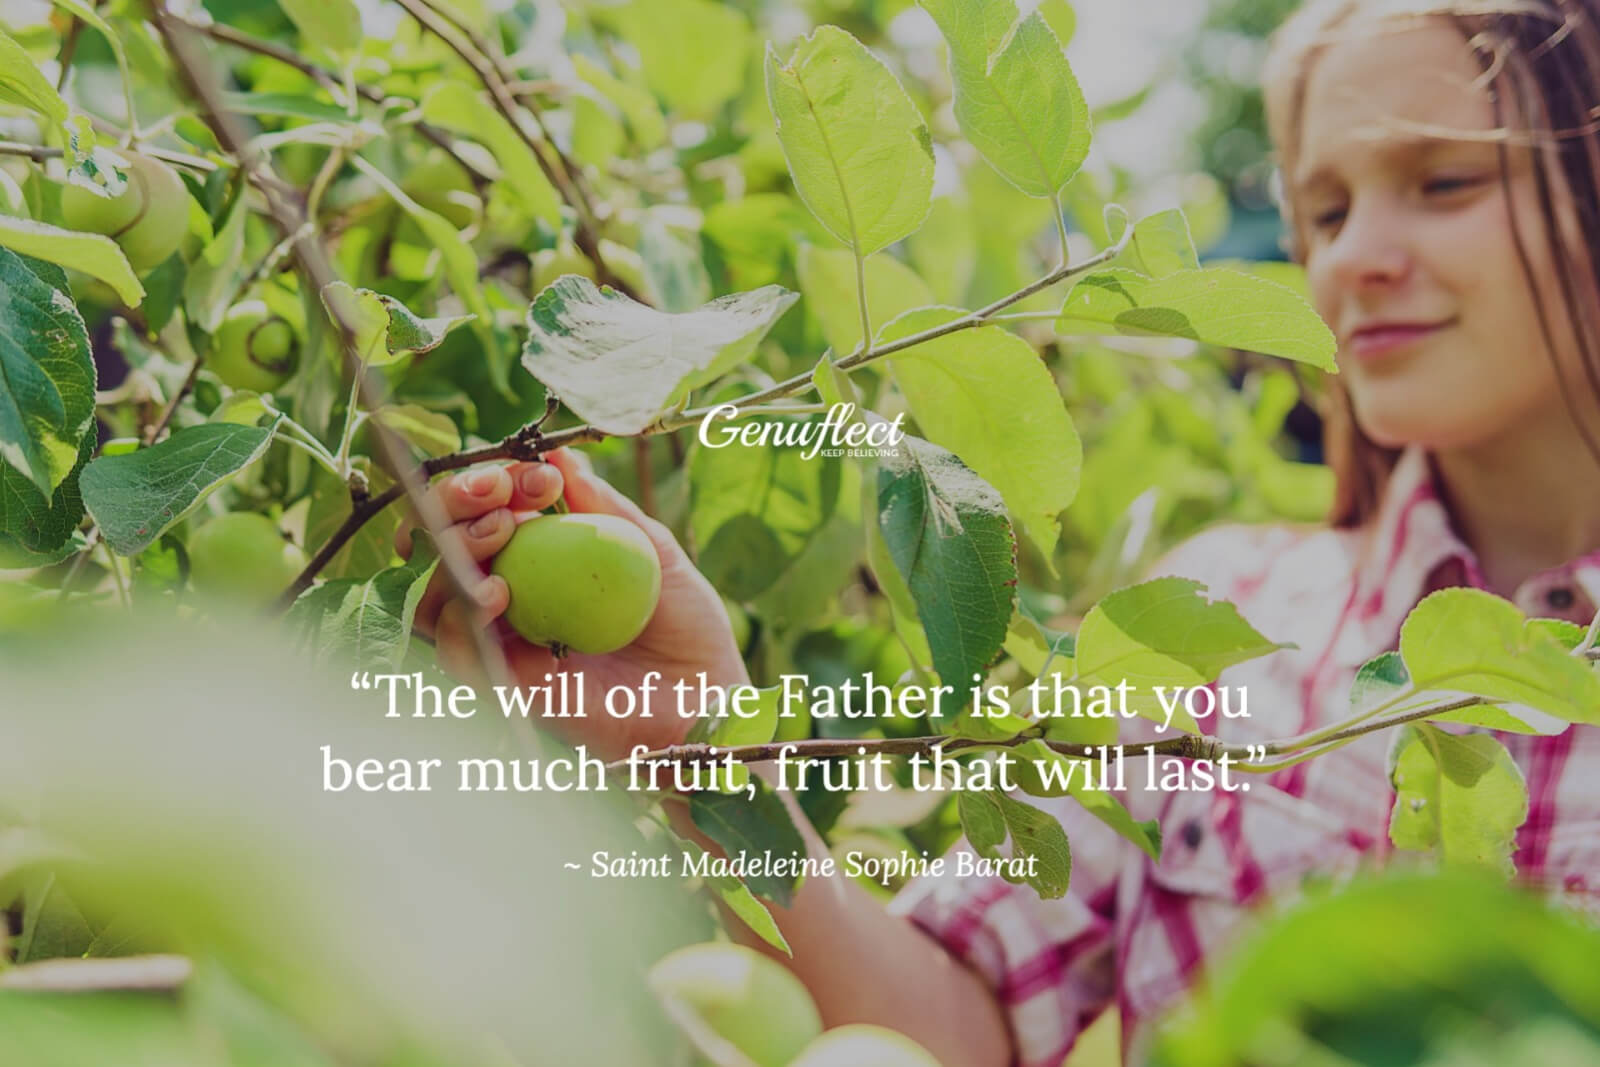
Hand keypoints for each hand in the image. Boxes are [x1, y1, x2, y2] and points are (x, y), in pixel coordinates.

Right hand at [399, 449, 749, 761]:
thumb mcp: (655, 553)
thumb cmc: (688, 630)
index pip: (485, 514)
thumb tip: (561, 455)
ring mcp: (504, 646)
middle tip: (498, 493)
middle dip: (454, 503)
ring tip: (501, 531)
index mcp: (539, 565)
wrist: (709, 703)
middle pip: (442, 547)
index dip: (494, 484)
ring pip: (434, 598)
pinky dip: (461, 618)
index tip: (539, 475)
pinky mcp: (509, 690)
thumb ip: (606, 508)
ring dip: (453, 552)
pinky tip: (496, 593)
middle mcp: (510, 603)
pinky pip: (457, 655)